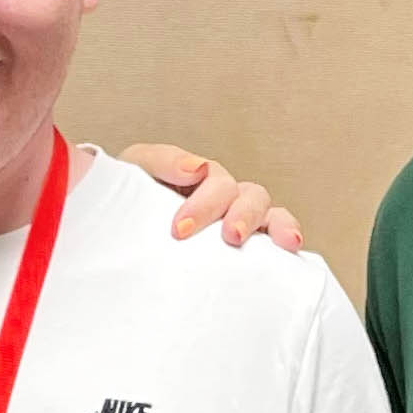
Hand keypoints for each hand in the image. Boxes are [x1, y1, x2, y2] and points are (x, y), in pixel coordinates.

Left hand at [117, 143, 303, 250]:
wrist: (121, 250)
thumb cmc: (129, 209)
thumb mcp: (134, 174)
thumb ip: (160, 162)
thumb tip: (196, 167)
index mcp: (195, 177)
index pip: (211, 177)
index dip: (203, 202)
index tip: (182, 229)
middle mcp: (222, 195)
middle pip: (243, 194)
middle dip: (237, 213)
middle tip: (228, 237)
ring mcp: (237, 218)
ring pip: (263, 208)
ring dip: (266, 222)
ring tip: (269, 242)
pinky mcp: (250, 246)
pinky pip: (277, 232)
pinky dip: (287, 233)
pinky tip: (291, 246)